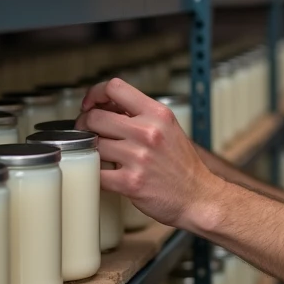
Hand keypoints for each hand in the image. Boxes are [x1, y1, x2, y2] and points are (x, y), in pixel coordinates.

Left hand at [77, 78, 218, 227]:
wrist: (198, 195)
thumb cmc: (182, 164)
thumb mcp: (168, 127)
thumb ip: (140, 114)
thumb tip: (105, 105)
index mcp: (157, 114)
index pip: (115, 87)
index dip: (95, 94)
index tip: (90, 105)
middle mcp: (148, 132)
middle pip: (96, 117)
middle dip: (85, 124)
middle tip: (88, 132)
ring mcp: (139, 157)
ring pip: (93, 144)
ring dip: (91, 150)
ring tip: (100, 154)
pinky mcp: (131, 182)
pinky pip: (96, 172)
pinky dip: (94, 173)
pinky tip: (103, 172)